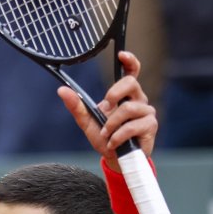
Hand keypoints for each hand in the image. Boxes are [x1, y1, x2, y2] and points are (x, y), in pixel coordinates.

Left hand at [58, 52, 156, 171]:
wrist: (115, 159)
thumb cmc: (104, 138)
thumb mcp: (87, 121)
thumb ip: (76, 106)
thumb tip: (62, 89)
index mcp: (124, 95)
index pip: (131, 72)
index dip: (130, 61)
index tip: (122, 55)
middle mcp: (138, 100)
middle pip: (130, 83)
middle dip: (113, 93)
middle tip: (104, 108)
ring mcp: (146, 112)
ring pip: (128, 109)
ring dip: (111, 124)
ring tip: (106, 134)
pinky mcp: (150, 126)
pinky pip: (131, 127)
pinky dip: (117, 136)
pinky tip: (113, 143)